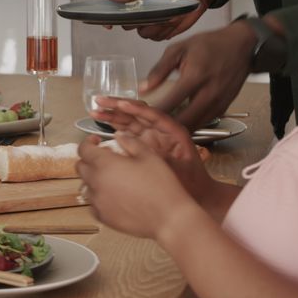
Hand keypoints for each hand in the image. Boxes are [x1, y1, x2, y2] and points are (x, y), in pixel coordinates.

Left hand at [77, 134, 196, 239]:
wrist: (169, 218)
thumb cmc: (161, 186)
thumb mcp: (149, 156)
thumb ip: (130, 142)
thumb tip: (119, 135)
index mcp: (104, 164)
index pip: (83, 149)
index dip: (88, 142)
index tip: (96, 141)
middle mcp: (96, 182)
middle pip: (81, 167)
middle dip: (90, 159)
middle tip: (107, 159)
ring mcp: (97, 201)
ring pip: (86, 185)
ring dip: (95, 179)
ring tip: (113, 179)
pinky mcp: (102, 217)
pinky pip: (93, 203)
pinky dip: (99, 197)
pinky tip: (115, 196)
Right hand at [91, 97, 216, 201]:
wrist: (200, 195)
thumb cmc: (193, 183)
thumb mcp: (177, 169)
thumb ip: (156, 156)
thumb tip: (136, 147)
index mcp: (173, 132)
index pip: (152, 114)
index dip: (135, 109)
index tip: (120, 104)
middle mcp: (162, 131)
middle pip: (138, 113)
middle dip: (118, 106)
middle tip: (99, 102)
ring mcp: (154, 137)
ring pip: (131, 121)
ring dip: (114, 115)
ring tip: (96, 111)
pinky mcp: (147, 145)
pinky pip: (130, 132)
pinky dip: (117, 127)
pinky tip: (105, 125)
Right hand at [104, 0, 215, 39]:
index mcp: (132, 3)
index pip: (114, 14)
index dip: (108, 21)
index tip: (108, 25)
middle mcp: (138, 16)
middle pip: (127, 26)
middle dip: (137, 21)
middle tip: (151, 10)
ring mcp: (150, 25)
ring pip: (143, 34)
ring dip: (154, 25)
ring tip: (166, 13)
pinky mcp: (162, 33)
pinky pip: (157, 38)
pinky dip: (164, 30)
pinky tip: (172, 20)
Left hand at [142, 20, 254, 129]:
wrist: (241, 45)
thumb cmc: (209, 45)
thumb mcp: (178, 49)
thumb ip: (159, 70)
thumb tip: (143, 88)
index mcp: (196, 76)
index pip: (171, 102)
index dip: (153, 112)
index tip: (139, 115)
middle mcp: (210, 93)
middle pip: (184, 121)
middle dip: (164, 126)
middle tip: (147, 125)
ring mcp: (219, 103)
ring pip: (194, 126)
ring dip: (176, 129)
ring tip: (159, 126)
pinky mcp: (224, 108)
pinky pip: (203, 122)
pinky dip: (189, 125)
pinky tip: (177, 122)